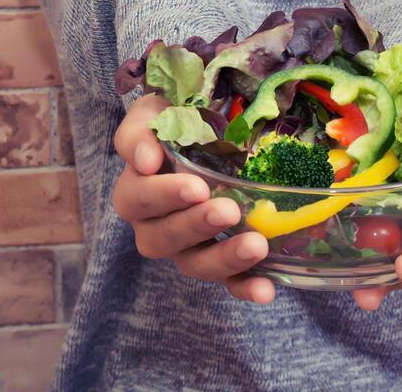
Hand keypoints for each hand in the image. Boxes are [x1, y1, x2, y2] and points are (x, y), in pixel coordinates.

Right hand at [111, 92, 275, 302]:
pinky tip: (267, 289)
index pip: (137, 198)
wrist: (209, 130)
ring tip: (256, 245)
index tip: (196, 186)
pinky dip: (245, 287)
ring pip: (193, 264)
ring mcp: (187, 247)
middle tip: (226, 210)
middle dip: (194, 226)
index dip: (163, 196)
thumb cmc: (177, 118)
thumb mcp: (154, 111)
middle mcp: (154, 225)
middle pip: (161, 239)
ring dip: (223, 258)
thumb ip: (141, 130)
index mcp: (135, 189)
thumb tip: (145, 161)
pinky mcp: (219, 261)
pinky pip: (228, 282)